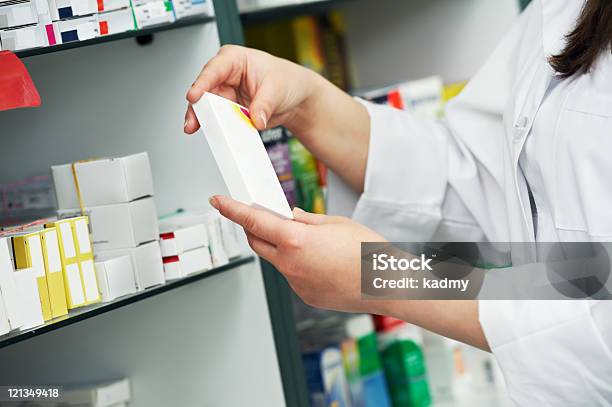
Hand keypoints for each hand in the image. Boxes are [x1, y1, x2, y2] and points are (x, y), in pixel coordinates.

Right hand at [185, 45, 323, 133]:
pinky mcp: (229, 110)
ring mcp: (226, 94)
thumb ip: (263, 105)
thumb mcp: (277, 89)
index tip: (193, 96)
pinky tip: (218, 135)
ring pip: (208, 108)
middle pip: (204, 91)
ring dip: (206, 121)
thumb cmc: (287, 80)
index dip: (201, 84)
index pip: (213, 70)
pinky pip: (220, 120)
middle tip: (194, 122)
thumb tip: (254, 119)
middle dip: (198, 108)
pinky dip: (219, 129)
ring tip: (204, 131)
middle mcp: (225, 76)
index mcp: (234, 59)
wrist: (296, 98)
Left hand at [209, 195, 385, 312]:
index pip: (253, 221)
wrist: (387, 284)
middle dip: (254, 227)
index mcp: (295, 241)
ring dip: (281, 246)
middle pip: (257, 242)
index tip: (219, 201)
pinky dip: (298, 263)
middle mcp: (290, 264)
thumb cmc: (367, 252)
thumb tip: (289, 217)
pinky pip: (292, 274)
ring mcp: (296, 282)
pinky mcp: (305, 294)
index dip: (232, 209)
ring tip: (311, 241)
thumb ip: (305, 220)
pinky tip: (321, 260)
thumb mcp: (336, 223)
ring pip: (276, 259)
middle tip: (263, 215)